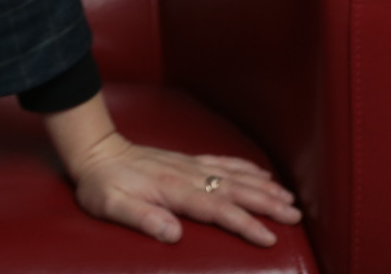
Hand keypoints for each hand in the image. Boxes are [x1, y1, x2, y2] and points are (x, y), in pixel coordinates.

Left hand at [67, 130, 302, 246]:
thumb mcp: (111, 206)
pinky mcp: (187, 161)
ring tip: (290, 199)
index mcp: (173, 190)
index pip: (217, 209)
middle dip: (267, 203)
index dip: (244, 224)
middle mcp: (187, 175)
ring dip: (264, 187)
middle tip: (295, 216)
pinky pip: (222, 163)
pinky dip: (245, 168)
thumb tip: (174, 234)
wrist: (94, 151)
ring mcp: (189, 165)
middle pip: (235, 190)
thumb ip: (142, 218)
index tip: (268, 238)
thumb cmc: (101, 184)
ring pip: (234, 176)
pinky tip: (263, 175)